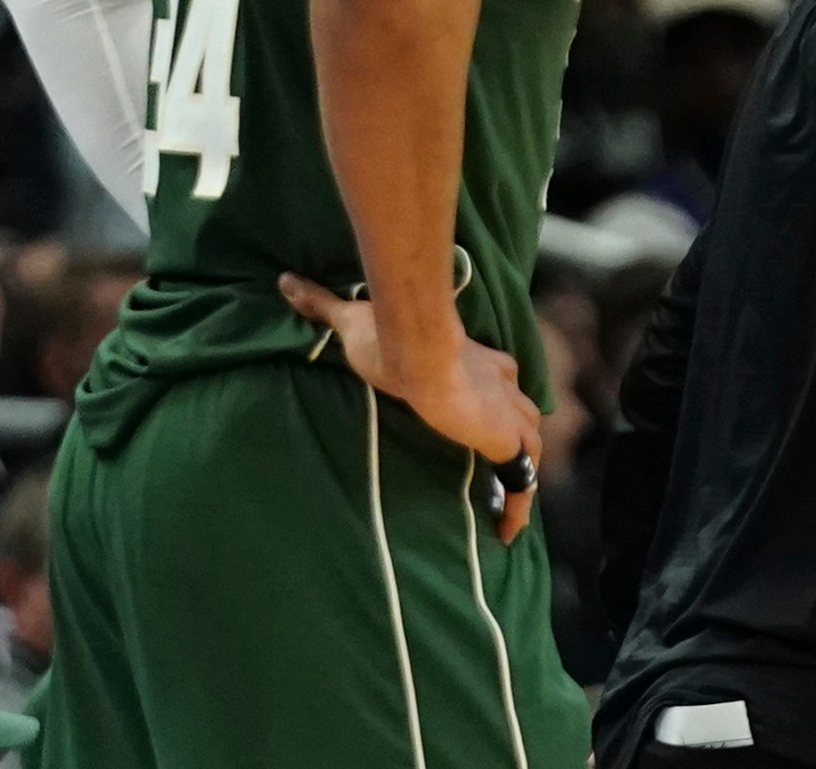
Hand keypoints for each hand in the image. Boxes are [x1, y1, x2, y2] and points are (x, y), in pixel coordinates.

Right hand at [280, 274, 543, 543]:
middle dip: (515, 433)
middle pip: (521, 411)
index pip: (500, 374)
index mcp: (476, 357)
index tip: (481, 415)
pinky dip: (519, 506)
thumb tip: (285, 283)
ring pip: (529, 445)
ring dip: (521, 471)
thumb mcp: (349, 319)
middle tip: (498, 461)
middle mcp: (501, 384)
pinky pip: (524, 480)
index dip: (496, 393)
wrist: (416, 348)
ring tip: (503, 502)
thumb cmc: (388, 335)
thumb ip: (321, 303)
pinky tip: (507, 532)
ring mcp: (508, 413)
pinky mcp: (506, 441)